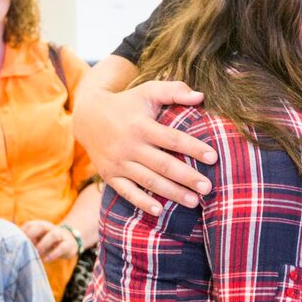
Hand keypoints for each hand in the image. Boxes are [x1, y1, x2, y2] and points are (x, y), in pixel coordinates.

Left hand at [20, 219, 78, 261]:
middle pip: (41, 226)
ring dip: (43, 244)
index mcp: (41, 225)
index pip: (29, 225)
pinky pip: (62, 247)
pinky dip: (54, 253)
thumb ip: (26, 240)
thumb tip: (9, 243)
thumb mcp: (37, 238)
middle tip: (25, 246)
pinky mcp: (68, 244)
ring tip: (36, 253)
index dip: (22, 232)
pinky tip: (46, 259)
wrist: (70, 242)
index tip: (15, 243)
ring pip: (53, 235)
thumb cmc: (48, 242)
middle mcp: (51, 228)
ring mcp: (61, 235)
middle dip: (31, 235)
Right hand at [75, 72, 217, 214]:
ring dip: (172, 193)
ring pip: (148, 181)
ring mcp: (118, 162)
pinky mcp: (110, 175)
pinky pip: (126, 192)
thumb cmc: (127, 103)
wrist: (88, 116)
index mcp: (141, 126)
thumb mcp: (148, 91)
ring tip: (194, 202)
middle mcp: (129, 145)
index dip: (193, 148)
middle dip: (187, 177)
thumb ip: (174, 91)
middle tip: (208, 187)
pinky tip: (160, 211)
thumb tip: (201, 96)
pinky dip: (142, 202)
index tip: (214, 157)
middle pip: (163, 165)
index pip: (172, 139)